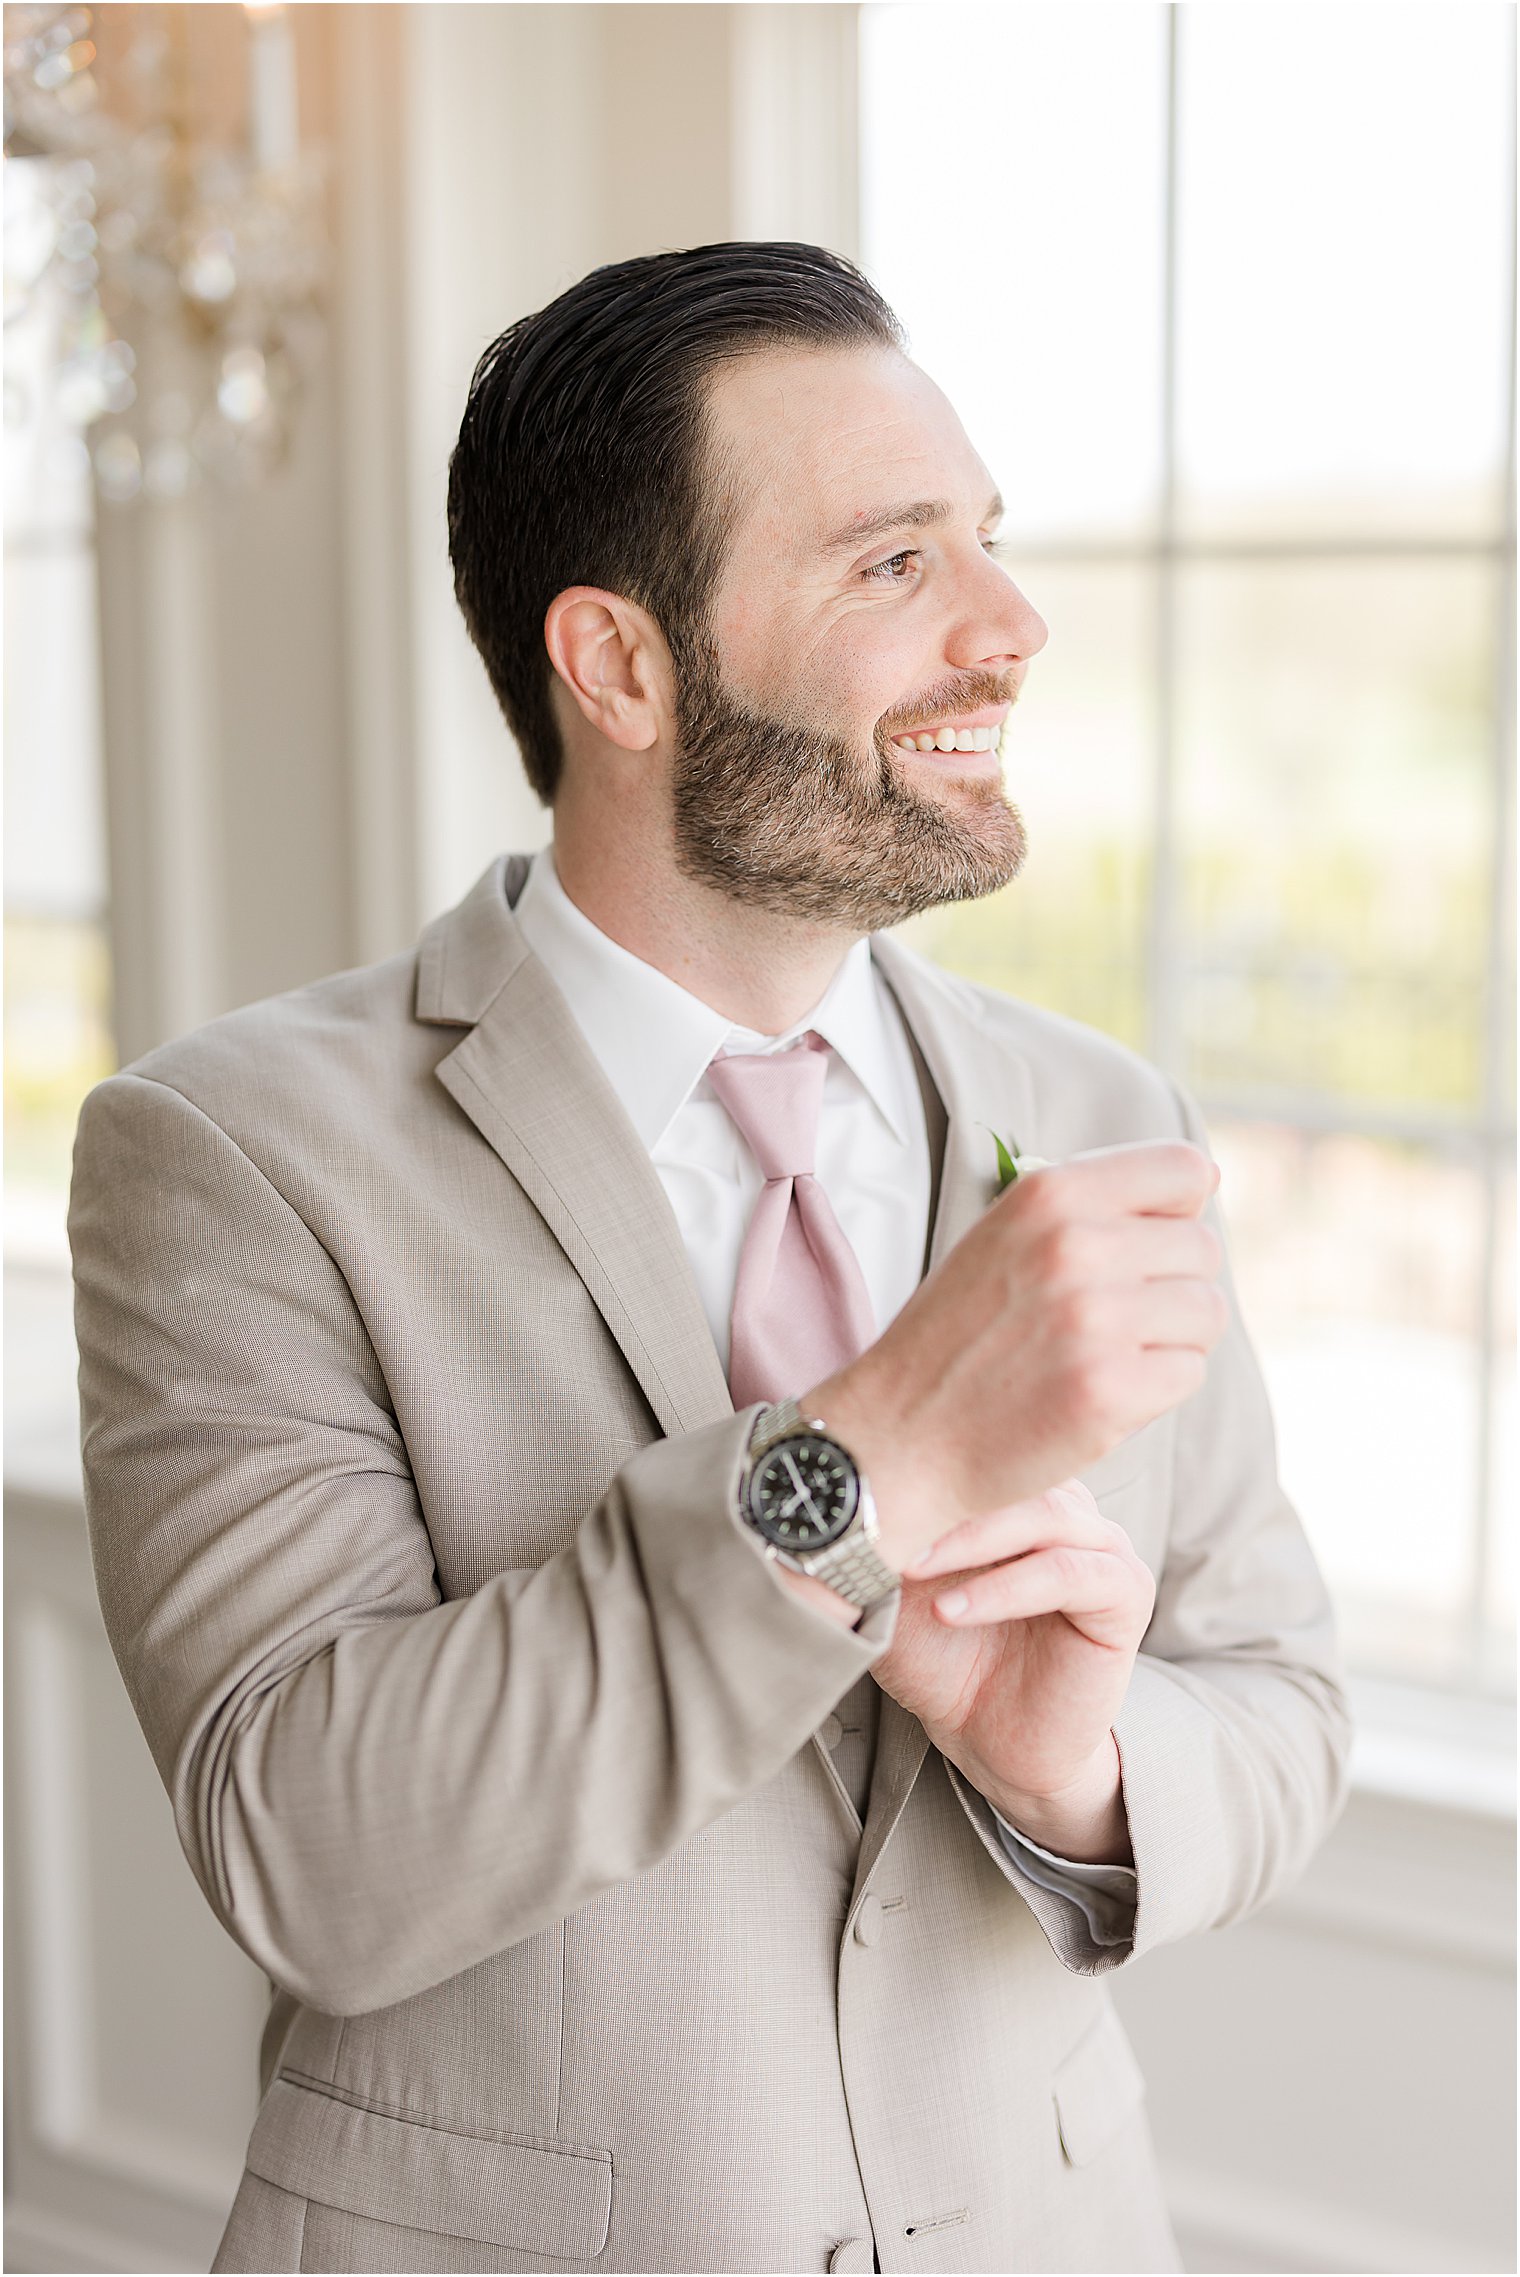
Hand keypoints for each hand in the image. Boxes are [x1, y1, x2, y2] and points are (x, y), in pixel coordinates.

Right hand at [807, 1140, 1224, 1571]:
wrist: (900, 1433)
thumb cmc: (959, 1336)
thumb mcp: (1005, 1236)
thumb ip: (1089, 1208)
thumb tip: (1201, 1184)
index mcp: (1049, 1195)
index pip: (1184, 1169)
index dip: (1178, 1211)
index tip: (1149, 1245)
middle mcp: (1074, 1245)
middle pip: (1202, 1248)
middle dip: (1172, 1286)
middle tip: (1115, 1321)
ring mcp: (1094, 1320)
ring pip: (1205, 1312)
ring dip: (1171, 1341)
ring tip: (1108, 1357)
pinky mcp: (1109, 1391)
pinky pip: (1188, 1373)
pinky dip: (1156, 1391)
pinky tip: (1100, 1396)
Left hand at [870, 1480, 1154, 1859]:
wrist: (986, 1740)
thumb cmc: (941, 1655)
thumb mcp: (899, 1585)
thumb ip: (892, 1529)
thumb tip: (847, 1480)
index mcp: (1021, 1490)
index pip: (982, 1442)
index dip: (925, 1453)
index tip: (866, 1477)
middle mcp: (1069, 1506)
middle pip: (1016, 1470)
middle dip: (945, 1492)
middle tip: (884, 1519)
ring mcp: (1102, 1546)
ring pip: (1045, 1514)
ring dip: (970, 1538)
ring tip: (911, 1566)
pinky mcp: (1124, 1595)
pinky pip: (1068, 1574)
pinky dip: (1005, 1587)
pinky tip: (952, 1610)